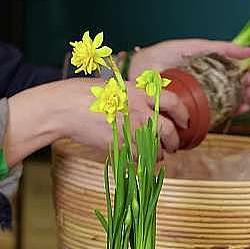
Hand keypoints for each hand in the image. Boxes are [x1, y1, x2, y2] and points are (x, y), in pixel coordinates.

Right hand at [59, 79, 186, 155]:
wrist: (65, 108)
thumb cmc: (84, 94)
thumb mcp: (115, 87)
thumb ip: (134, 96)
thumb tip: (146, 104)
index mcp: (139, 93)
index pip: (173, 102)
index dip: (183, 114)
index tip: (184, 121)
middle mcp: (139, 111)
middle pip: (169, 131)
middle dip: (175, 141)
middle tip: (174, 146)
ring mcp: (130, 130)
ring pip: (155, 149)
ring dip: (158, 154)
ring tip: (156, 155)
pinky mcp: (119, 146)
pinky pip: (138, 159)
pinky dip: (140, 161)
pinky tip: (137, 159)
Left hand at [129, 39, 249, 114]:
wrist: (141, 70)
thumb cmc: (164, 55)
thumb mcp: (195, 48)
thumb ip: (221, 48)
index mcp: (210, 71)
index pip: (236, 75)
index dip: (249, 76)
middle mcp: (208, 88)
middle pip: (236, 91)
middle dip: (249, 89)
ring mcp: (201, 102)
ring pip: (229, 105)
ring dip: (244, 101)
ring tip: (249, 96)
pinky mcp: (192, 115)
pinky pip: (214, 118)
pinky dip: (230, 114)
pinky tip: (239, 109)